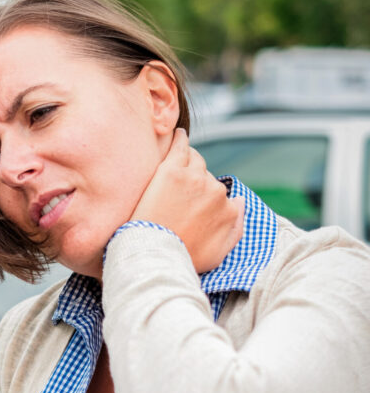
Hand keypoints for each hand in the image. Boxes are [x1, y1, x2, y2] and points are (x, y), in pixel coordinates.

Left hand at [131, 128, 244, 273]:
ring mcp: (194, 179)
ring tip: (176, 164)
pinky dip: (180, 138)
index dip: (203, 199)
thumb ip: (235, 227)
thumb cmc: (183, 258)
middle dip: (194, 183)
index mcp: (228, 209)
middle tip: (175, 192)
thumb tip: (239, 201)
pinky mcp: (172, 171)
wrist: (153, 254)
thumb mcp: (218, 253)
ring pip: (195, 161)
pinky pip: (180, 146)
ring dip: (188, 161)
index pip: (220, 194)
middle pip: (207, 177)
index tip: (189, 205)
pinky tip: (177, 134)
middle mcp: (216, 191)